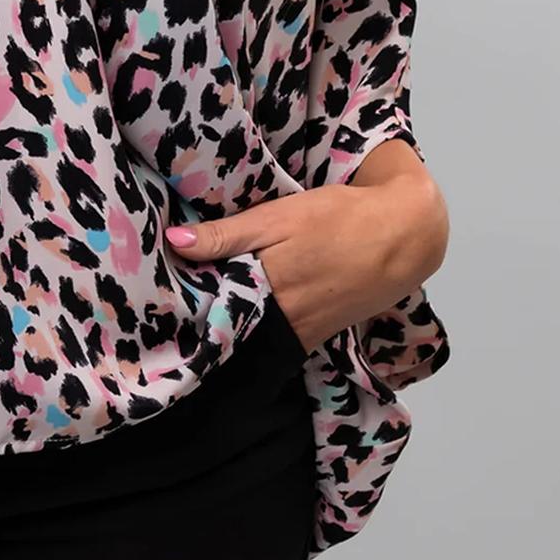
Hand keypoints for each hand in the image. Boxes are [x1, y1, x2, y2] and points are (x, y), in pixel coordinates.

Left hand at [164, 171, 447, 355]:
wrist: (403, 235)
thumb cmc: (336, 219)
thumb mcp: (277, 218)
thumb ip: (227, 235)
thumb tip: (173, 243)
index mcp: (266, 291)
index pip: (211, 315)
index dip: (183, 312)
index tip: (156, 307)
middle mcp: (282, 323)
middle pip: (230, 331)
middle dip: (202, 323)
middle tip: (168, 312)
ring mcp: (302, 333)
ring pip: (252, 339)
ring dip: (229, 328)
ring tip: (196, 313)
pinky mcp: (318, 335)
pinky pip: (277, 341)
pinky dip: (257, 332)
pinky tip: (242, 316)